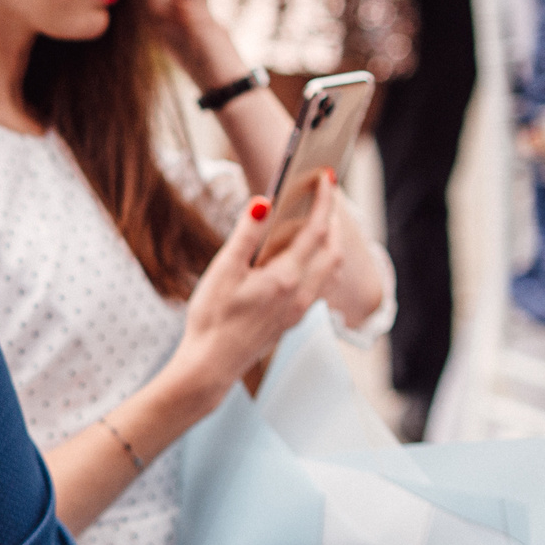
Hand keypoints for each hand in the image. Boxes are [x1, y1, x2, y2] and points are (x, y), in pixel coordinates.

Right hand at [167, 174, 346, 398]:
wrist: (211, 366)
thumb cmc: (212, 320)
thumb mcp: (224, 271)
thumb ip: (247, 234)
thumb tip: (264, 201)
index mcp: (286, 277)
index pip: (316, 230)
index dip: (324, 201)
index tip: (326, 177)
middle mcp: (300, 294)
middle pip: (332, 250)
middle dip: (333, 220)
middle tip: (326, 197)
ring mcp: (298, 309)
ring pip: (330, 270)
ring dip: (331, 244)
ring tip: (321, 224)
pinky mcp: (291, 320)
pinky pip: (320, 286)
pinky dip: (321, 265)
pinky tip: (304, 262)